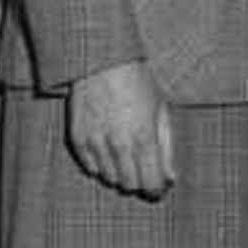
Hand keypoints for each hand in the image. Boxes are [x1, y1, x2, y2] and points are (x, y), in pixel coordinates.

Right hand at [65, 61, 177, 200]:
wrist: (101, 59)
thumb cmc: (136, 80)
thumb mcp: (160, 109)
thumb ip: (166, 146)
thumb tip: (170, 177)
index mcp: (144, 138)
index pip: (151, 184)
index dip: (157, 189)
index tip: (159, 186)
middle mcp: (118, 145)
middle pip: (129, 185)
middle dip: (139, 181)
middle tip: (142, 169)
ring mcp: (95, 143)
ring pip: (109, 178)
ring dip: (119, 173)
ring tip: (124, 154)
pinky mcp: (77, 138)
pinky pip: (89, 167)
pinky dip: (99, 164)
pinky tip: (107, 149)